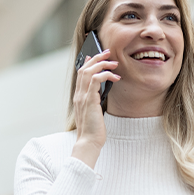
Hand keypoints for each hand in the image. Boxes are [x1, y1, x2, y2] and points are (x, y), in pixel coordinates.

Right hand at [71, 50, 119, 168]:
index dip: (87, 62)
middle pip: (84, 69)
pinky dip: (105, 75)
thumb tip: (101, 92)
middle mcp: (78, 95)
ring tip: (114, 63)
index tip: (94, 56)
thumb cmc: (93, 130)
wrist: (88, 142)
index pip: (80, 74)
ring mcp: (82, 97)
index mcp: (78, 97)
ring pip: (88, 71)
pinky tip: (115, 77)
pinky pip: (95, 80)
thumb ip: (95, 101)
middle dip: (96, 58)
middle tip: (108, 53)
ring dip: (102, 64)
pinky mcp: (89, 100)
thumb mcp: (93, 112)